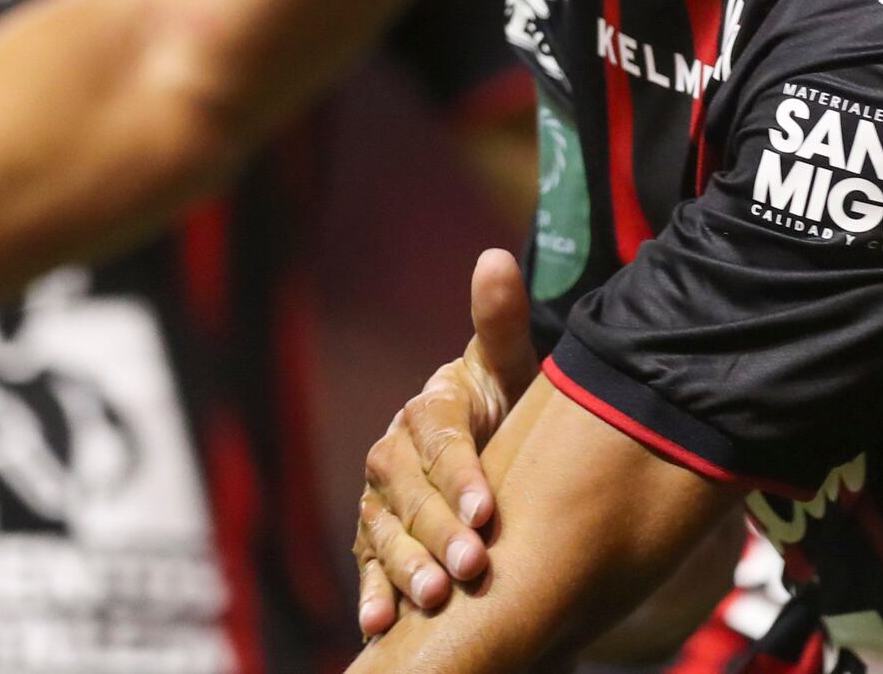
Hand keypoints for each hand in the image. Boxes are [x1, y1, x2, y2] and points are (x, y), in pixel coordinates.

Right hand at [354, 248, 537, 637]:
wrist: (503, 451)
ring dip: (403, 567)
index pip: (438, 437)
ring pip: (384, 531)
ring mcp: (381, 499)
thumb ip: (501, 322)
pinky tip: (380, 625)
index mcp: (430, 407)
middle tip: (471, 566)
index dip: (458, 472)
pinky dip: (372, 595)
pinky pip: (368, 566)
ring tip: (431, 599)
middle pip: (407, 492)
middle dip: (437, 530)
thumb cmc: (512, 406)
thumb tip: (493, 258)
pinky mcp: (376, 539)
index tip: (486, 509)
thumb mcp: (514, 367)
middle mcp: (395, 451)